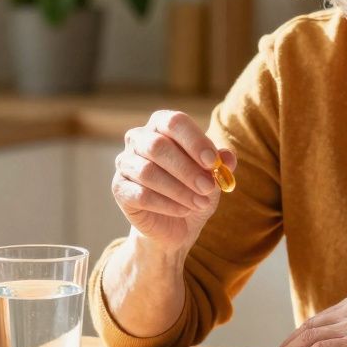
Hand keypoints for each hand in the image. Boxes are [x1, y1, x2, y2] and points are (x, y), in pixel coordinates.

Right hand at [112, 110, 237, 254]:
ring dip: (179, 190)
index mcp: (161, 126)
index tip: (212, 161)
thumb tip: (227, 157)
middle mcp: (138, 139)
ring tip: (201, 202)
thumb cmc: (194, 190)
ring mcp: (125, 163)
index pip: (174, 122)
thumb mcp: (213, 176)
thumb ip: (221, 163)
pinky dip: (167, 204)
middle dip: (187, 169)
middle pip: (157, 146)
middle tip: (208, 187)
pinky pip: (140, 195)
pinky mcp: (119, 188)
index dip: (194, 141)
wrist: (175, 224)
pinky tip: (184, 211)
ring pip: (147, 172)